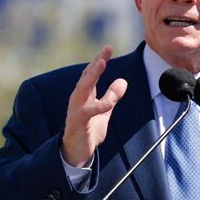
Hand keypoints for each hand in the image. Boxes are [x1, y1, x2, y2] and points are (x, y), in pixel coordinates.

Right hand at [61, 45, 127, 166]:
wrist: (77, 152)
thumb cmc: (89, 130)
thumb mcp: (104, 111)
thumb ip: (112, 96)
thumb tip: (123, 81)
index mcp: (84, 95)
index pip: (91, 74)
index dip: (99, 60)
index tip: (108, 47)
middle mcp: (78, 99)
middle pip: (86, 77)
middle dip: (95, 63)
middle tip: (105, 51)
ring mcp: (76, 110)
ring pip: (82, 89)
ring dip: (91, 76)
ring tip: (101, 64)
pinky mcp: (77, 123)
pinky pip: (86, 113)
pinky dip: (98, 107)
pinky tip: (109, 103)